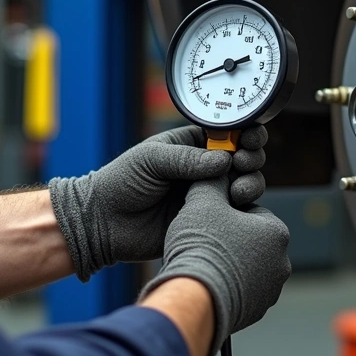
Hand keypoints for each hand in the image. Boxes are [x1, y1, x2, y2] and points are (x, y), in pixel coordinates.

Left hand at [48, 125, 266, 280]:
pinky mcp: (207, 220)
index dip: (244, 133)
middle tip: (244, 162)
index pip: (227, 133)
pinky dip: (243, 208)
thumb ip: (186, 158)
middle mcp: (203, 168)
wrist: (104, 223)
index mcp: (191, 144)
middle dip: (251, 157)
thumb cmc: (121, 182)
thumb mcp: (151, 159)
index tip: (249, 139)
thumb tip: (224, 160)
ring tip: (238, 191)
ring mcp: (207, 194)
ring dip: (251, 183)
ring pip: (244, 184)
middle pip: (243, 157)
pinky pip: (234, 213)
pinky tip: (236, 206)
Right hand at [141, 176, 290, 355]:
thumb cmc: (202, 246)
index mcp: (277, 232)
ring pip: (245, 267)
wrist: (195, 298)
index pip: (250, 211)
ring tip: (201, 262)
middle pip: (250, 241)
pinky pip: (239, 291)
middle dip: (228, 239)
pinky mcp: (255, 312)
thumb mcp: (203, 200)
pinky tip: (205, 282)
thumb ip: (213, 180)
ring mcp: (269, 291)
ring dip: (227, 263)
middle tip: (202, 240)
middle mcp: (281, 263)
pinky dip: (225, 286)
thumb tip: (216, 169)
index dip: (224, 212)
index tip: (206, 218)